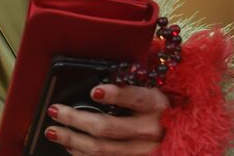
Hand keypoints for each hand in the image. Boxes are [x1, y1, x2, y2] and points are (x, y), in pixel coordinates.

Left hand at [44, 84, 167, 155]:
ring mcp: (140, 150)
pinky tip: (69, 145)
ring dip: (72, 139)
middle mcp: (149, 129)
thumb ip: (132, 87)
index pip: (136, 97)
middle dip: (76, 119)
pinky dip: (81, 153)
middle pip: (107, 127)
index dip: (115, 95)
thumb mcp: (155, 92)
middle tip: (56, 110)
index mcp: (156, 104)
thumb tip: (98, 84)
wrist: (181, 134)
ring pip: (100, 148)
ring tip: (53, 130)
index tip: (94, 91)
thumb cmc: (162, 108)